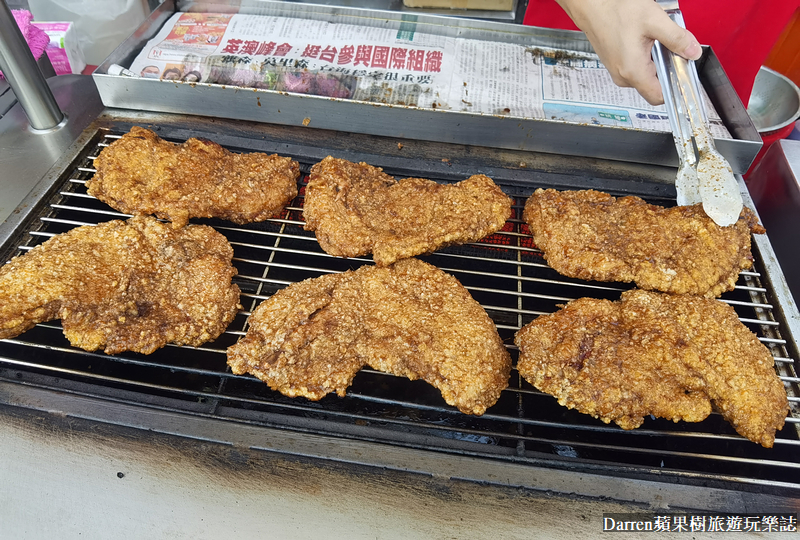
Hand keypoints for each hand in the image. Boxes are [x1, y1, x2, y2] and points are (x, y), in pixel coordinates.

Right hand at [556, 0, 701, 104]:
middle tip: (667, 45)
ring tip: (652, 38)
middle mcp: (623, 76)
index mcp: (633, 71)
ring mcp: (617, 71)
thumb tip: (693, 52)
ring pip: (645, 75)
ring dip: (655, 60)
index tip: (682, 73)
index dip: (674, 87)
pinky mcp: (615, 64)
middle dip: (666, 68)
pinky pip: (635, 68)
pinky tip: (644, 39)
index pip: (658, 97)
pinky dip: (644, 56)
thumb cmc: (615, 10)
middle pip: (654, 84)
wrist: (592, 5)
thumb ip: (677, 38)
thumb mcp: (654, 21)